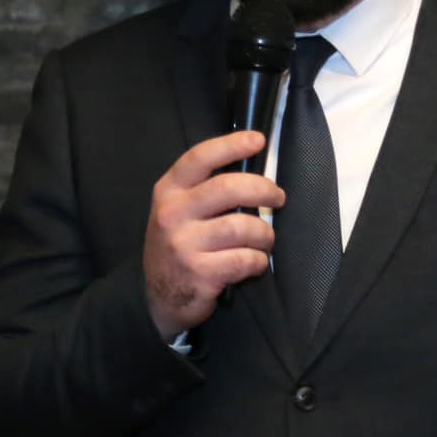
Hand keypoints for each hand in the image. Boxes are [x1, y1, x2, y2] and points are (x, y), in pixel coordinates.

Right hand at [143, 129, 283, 340]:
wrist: (158, 297)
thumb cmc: (178, 245)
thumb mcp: (177, 211)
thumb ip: (204, 190)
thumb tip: (253, 172)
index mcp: (169, 191)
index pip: (200, 158)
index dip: (231, 145)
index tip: (259, 140)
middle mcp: (173, 213)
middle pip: (228, 188)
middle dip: (264, 190)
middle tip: (278, 198)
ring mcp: (184, 244)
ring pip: (243, 227)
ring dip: (264, 234)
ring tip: (264, 240)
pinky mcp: (199, 273)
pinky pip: (245, 259)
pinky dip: (258, 261)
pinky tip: (254, 262)